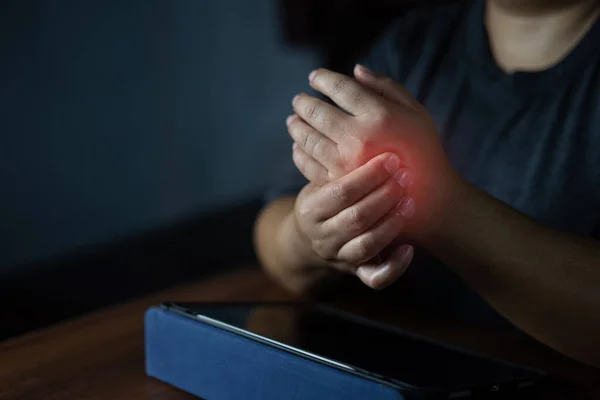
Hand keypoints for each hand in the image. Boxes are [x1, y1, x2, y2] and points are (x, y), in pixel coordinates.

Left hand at [288, 65, 461, 239]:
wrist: (428, 197)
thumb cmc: (424, 149)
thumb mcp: (416, 111)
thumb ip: (386, 88)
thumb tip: (356, 70)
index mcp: (379, 115)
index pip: (340, 88)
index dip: (324, 79)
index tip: (315, 77)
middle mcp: (358, 137)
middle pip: (317, 112)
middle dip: (303, 103)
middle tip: (298, 99)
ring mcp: (345, 163)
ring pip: (308, 139)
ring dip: (296, 127)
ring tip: (293, 120)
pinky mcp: (337, 183)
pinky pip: (308, 164)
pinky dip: (299, 152)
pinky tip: (298, 146)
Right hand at [291, 153, 414, 289]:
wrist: (313, 238)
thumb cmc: (325, 199)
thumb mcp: (320, 181)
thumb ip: (335, 165)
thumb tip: (353, 125)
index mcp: (310, 210)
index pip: (340, 192)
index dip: (367, 175)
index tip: (392, 158)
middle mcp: (322, 237)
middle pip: (356, 218)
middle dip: (384, 195)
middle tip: (407, 176)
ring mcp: (339, 258)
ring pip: (367, 246)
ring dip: (392, 223)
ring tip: (411, 202)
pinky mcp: (357, 273)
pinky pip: (376, 279)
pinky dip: (395, 266)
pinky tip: (409, 248)